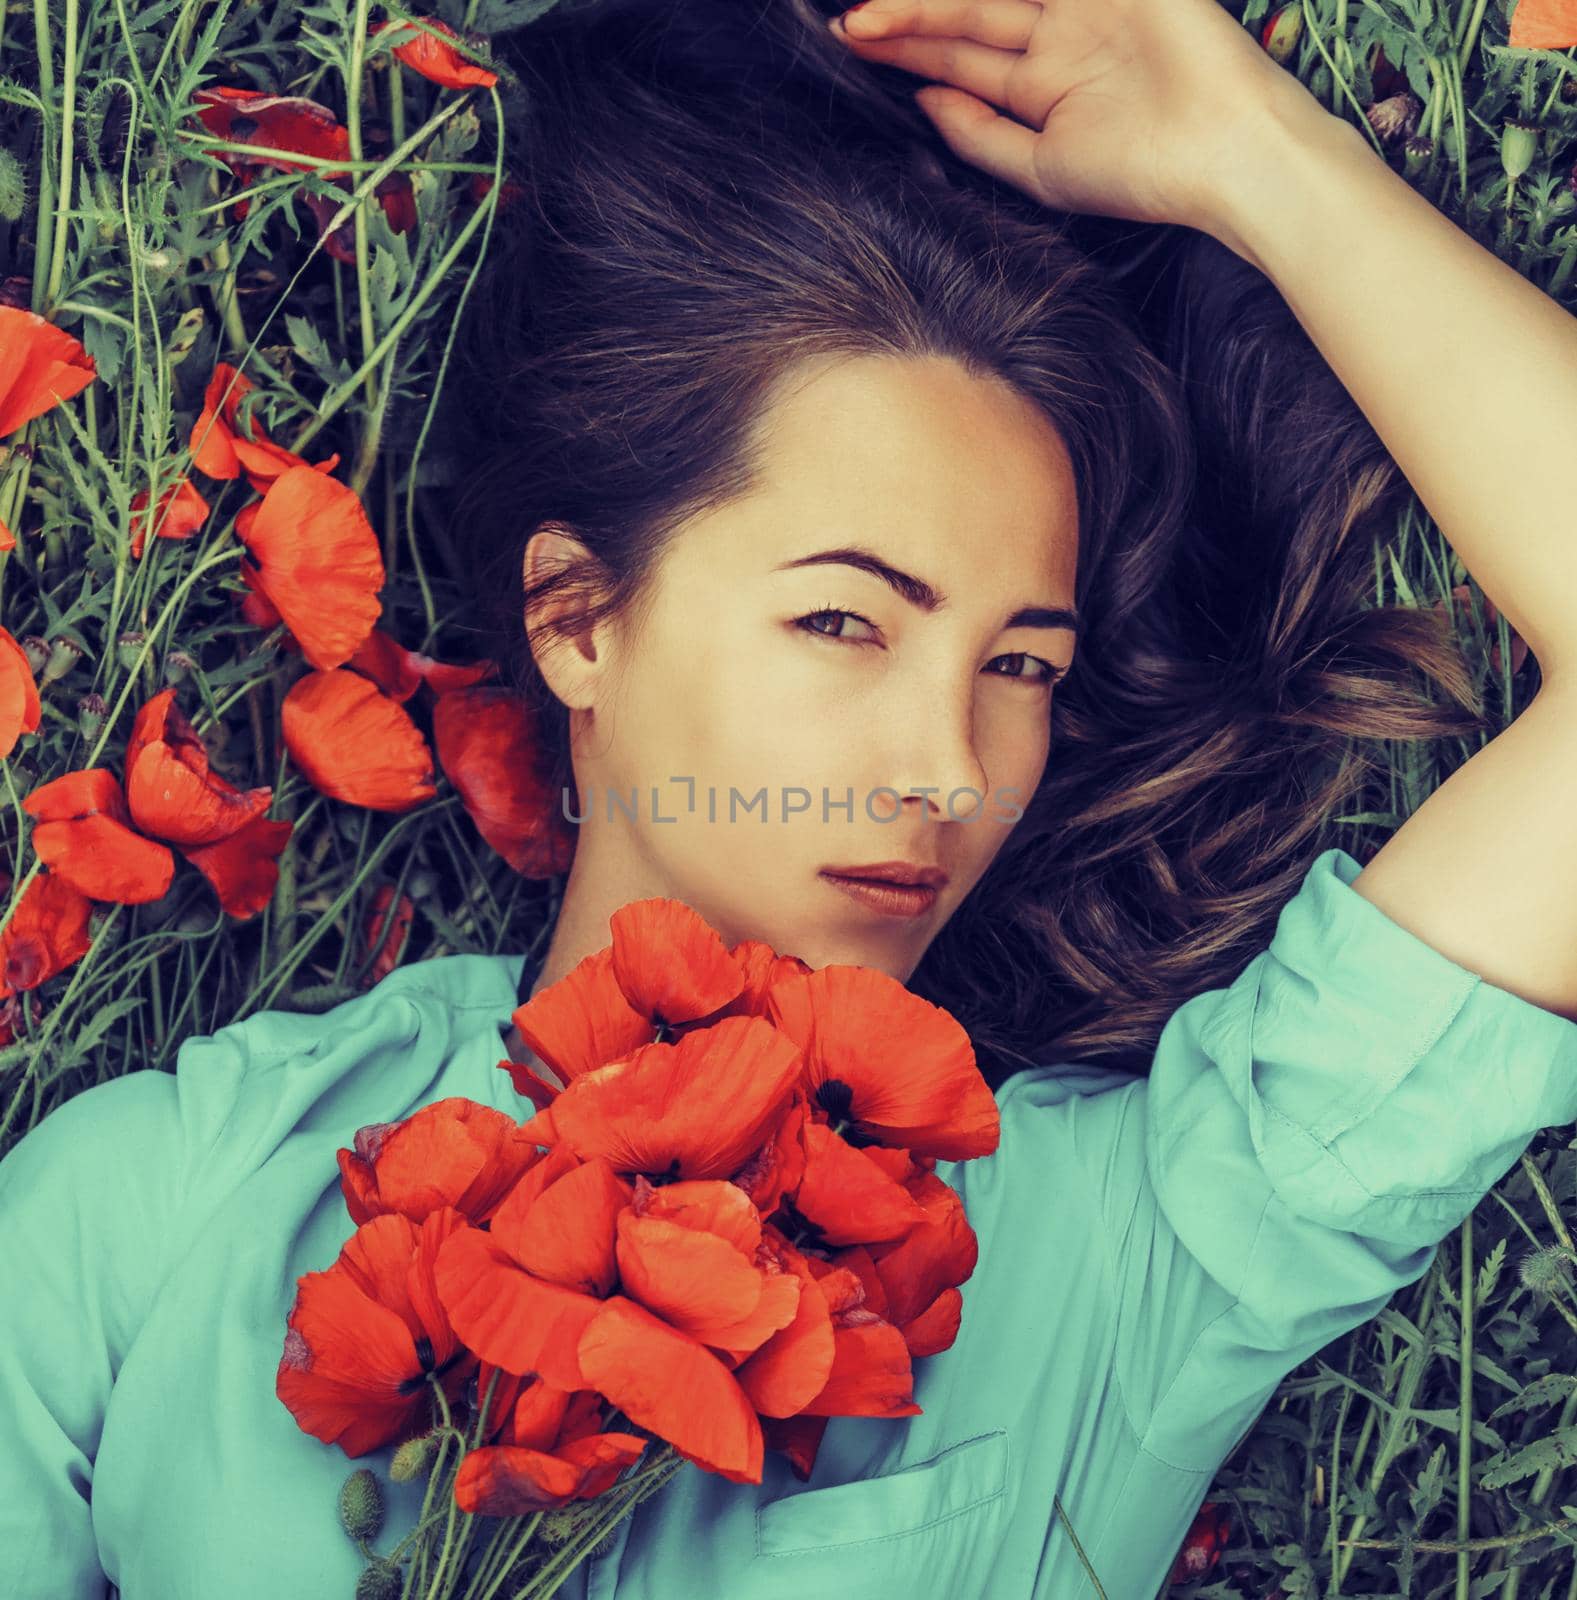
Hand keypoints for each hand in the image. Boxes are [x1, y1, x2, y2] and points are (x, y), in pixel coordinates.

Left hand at [827, 0, 1325, 238]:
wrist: (1223, 151)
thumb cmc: (1140, 174)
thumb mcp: (1039, 170)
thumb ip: (978, 137)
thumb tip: (921, 103)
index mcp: (1043, 87)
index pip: (959, 60)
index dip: (905, 50)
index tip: (852, 43)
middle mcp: (1059, 39)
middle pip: (966, 16)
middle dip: (907, 17)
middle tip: (850, 22)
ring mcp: (1086, 5)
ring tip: (877, 6)